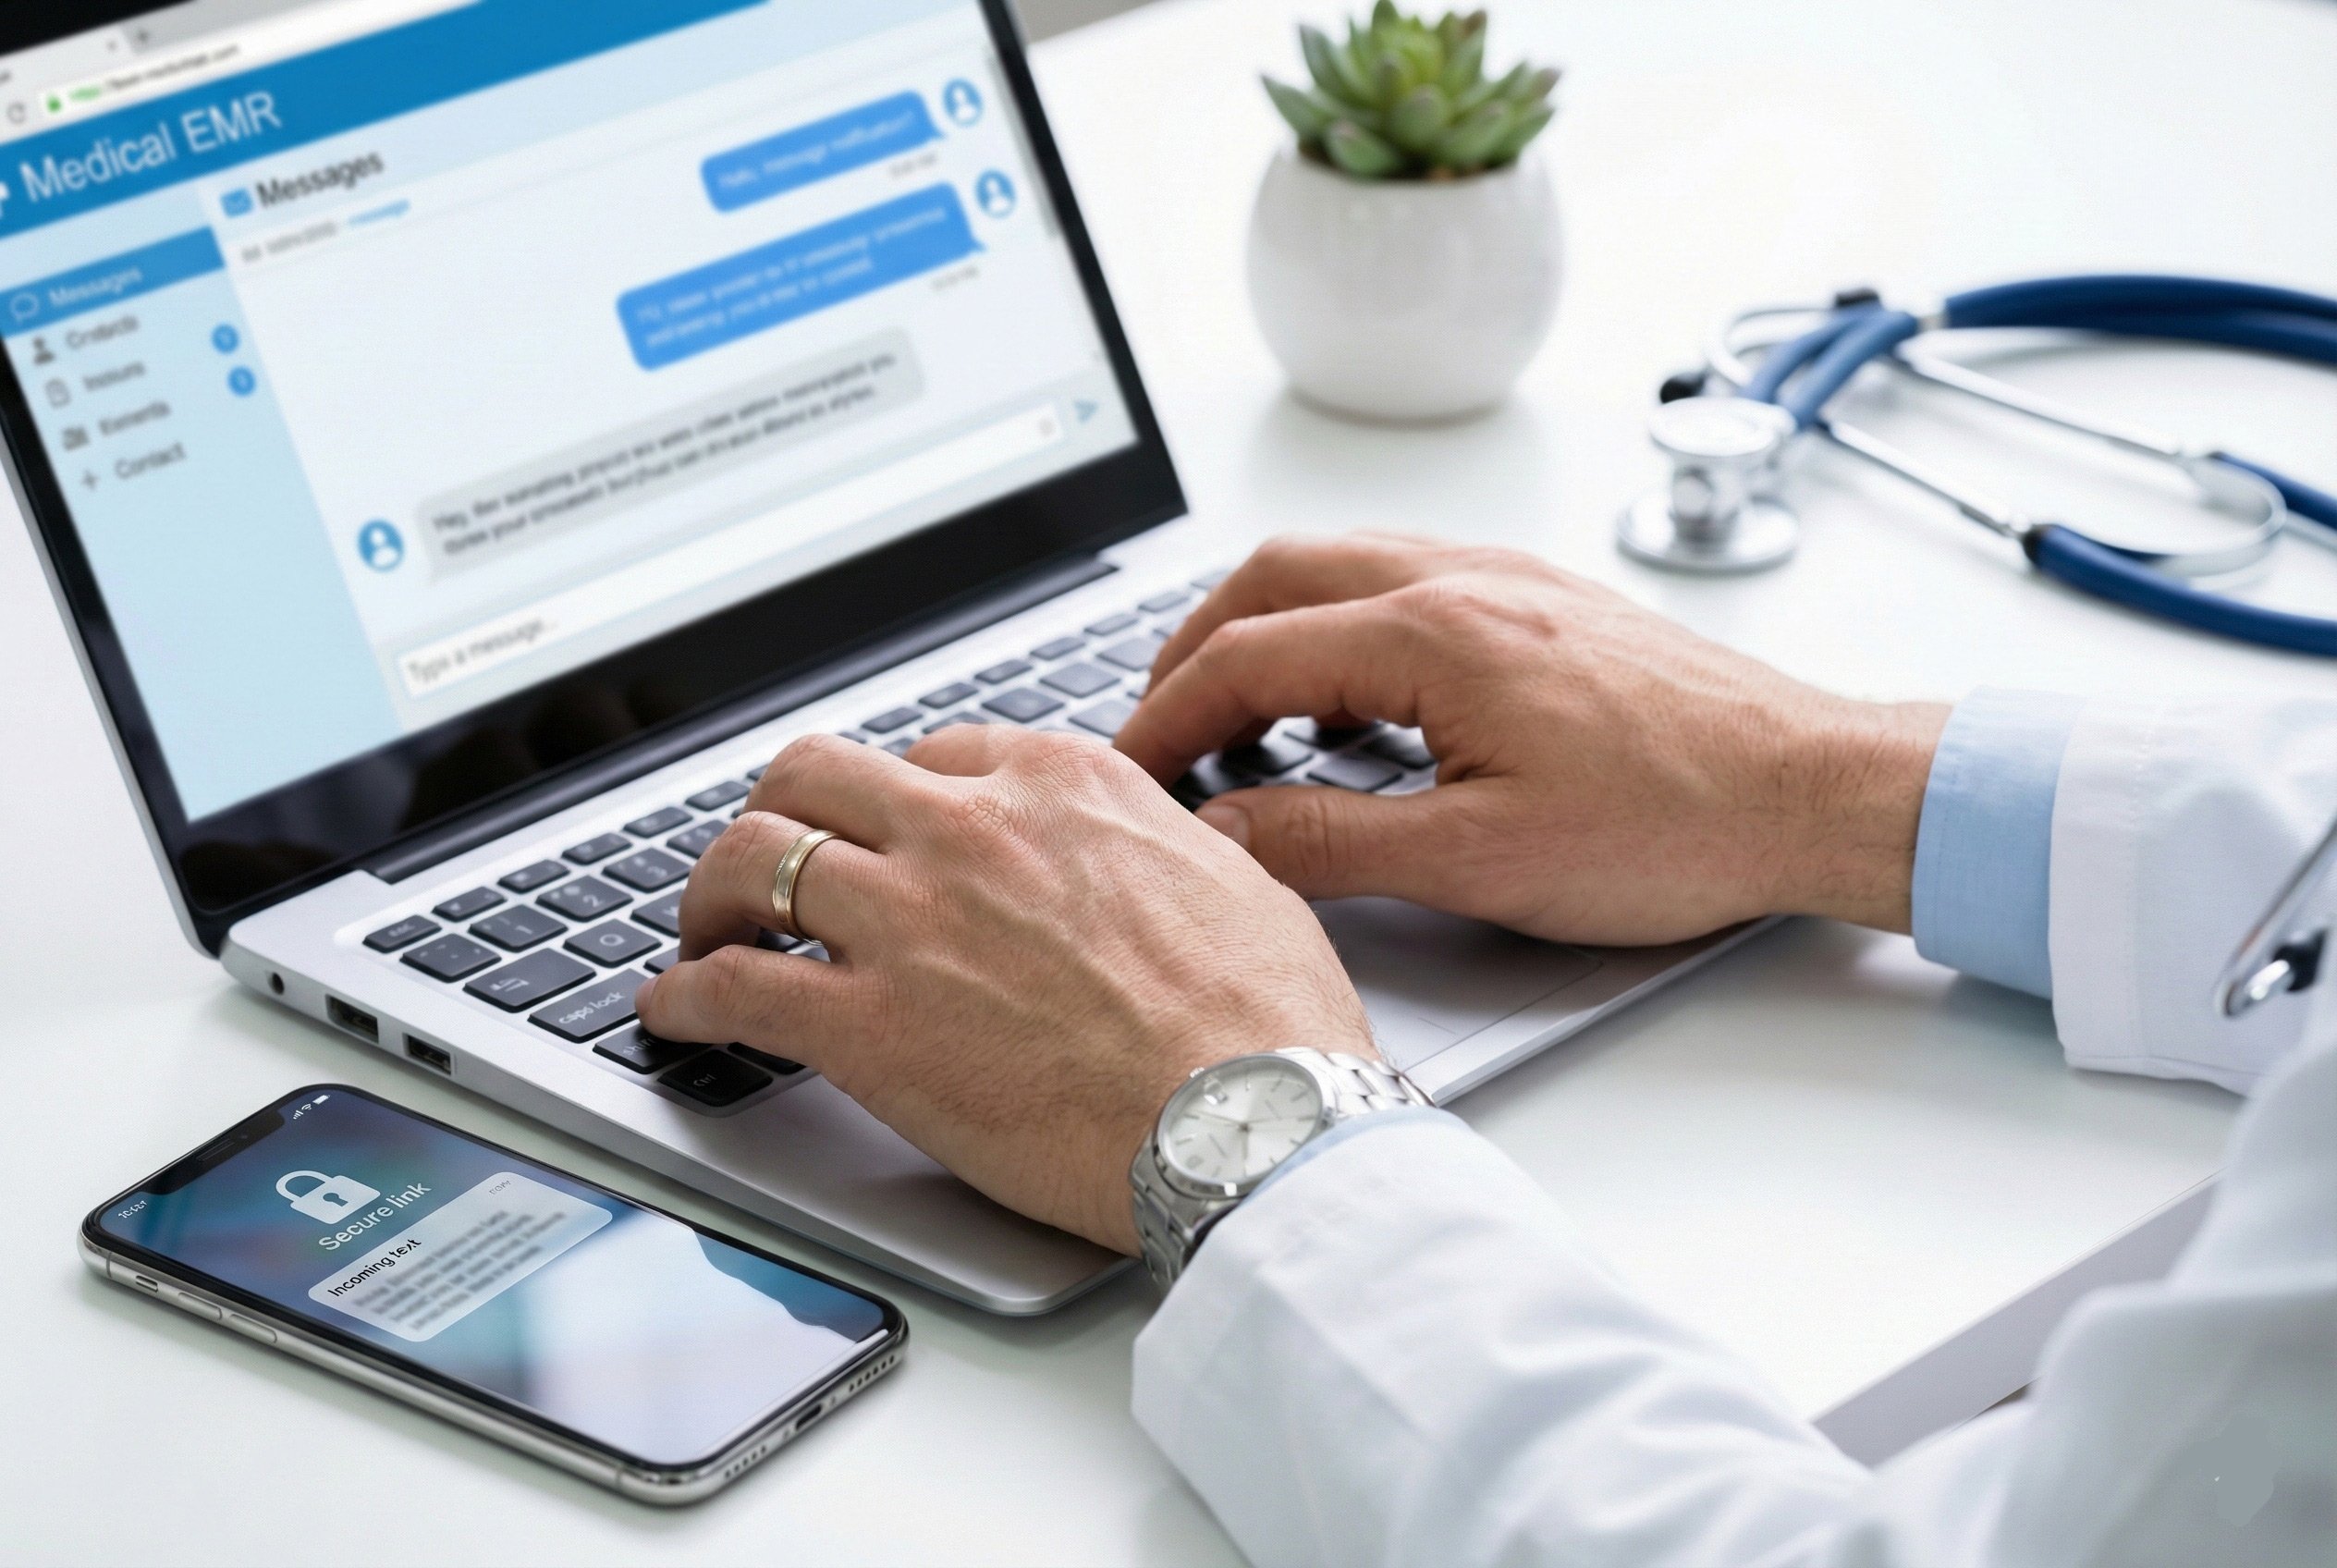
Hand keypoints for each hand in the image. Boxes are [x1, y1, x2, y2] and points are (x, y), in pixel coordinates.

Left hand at [633, 727, 1373, 1253]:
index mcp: (1062, 785)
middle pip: (816, 774)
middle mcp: (970, 830)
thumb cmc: (1266, 1024)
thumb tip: (1158, 847)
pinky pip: (732, 988)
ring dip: (712, 894)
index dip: (901, 798)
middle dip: (780, 811)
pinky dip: (685, 999)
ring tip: (704, 928)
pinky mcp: (868, 1026)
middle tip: (772, 861)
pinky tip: (676, 1015)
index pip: (939, 752)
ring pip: (753, 858)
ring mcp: (910, 922)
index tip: (890, 833)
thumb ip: (1161, 844)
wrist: (1252, 1124)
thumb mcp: (1234, 879)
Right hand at [1114, 535, 1948, 944]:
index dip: (1167, 719)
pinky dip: (1335, 622)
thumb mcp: (1480, 862)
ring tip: (1235, 714)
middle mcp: (1464, 579)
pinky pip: (1400, 577)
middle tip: (1161, 731)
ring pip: (1337, 564)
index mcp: (1434, 633)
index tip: (1130, 773)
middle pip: (1274, 577)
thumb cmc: (1677, 825)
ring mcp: (1507, 579)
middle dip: (1195, 651)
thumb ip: (1330, 841)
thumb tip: (1224, 831)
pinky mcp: (1542, 599)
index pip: (1247, 657)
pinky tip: (1346, 696)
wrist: (1814, 790)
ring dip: (1264, 626)